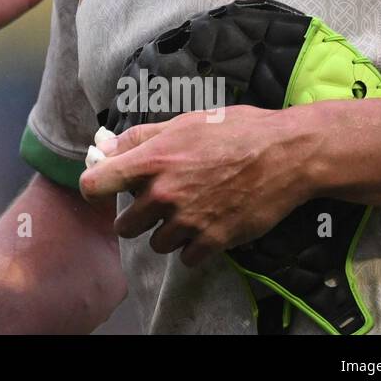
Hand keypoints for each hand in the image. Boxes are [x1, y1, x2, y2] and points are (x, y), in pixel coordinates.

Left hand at [78, 105, 316, 266]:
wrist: (285, 155)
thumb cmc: (234, 130)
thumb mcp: (183, 122)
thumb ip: (139, 138)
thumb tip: (104, 147)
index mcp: (152, 160)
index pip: (96, 185)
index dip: (95, 188)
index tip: (105, 189)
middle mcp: (164, 193)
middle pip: (124, 226)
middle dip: (136, 216)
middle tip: (157, 204)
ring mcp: (188, 220)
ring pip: (156, 244)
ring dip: (166, 233)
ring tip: (187, 213)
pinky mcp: (214, 240)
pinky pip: (186, 257)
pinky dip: (193, 247)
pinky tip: (206, 227)